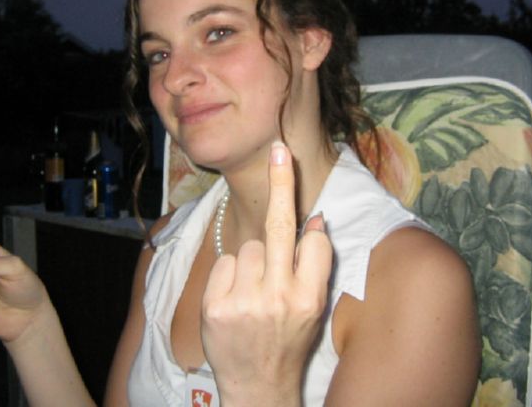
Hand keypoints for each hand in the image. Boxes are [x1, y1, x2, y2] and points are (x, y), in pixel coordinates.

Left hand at [200, 142, 332, 406]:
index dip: (311, 229)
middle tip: (279, 149)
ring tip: (254, 292)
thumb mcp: (313, 310)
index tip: (299, 176)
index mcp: (310, 298)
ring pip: (249, 247)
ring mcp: (245, 302)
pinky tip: (236, 297)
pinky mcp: (215, 305)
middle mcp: (280, 298)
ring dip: (253, 261)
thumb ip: (316, 268)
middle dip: (282, 184)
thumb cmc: (289, 341)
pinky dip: (230, 274)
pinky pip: (225, 263)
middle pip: (281, 227)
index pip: (315, 241)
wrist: (257, 386)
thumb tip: (316, 221)